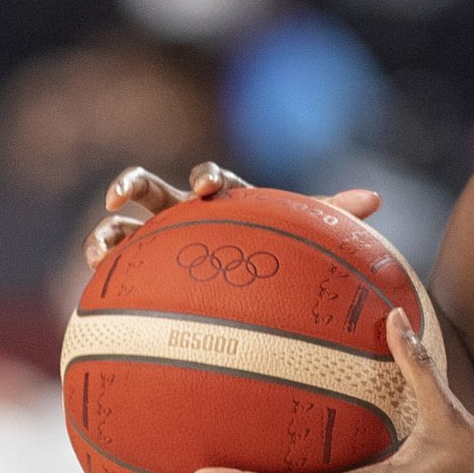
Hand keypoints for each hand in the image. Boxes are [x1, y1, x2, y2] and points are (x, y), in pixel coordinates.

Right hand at [83, 161, 382, 265]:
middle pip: (151, 189)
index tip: (206, 188)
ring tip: (103, 243)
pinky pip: (116, 270)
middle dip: (132, 184)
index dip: (206, 178)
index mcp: (222, 201)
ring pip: (122, 228)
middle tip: (122, 194)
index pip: (212, 179)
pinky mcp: (142, 275)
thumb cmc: (278, 258)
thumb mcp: (303, 236)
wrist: (256, 294)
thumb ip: (334, 215)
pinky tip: (98, 282)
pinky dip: (103, 270)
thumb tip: (375, 199)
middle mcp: (183, 216)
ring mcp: (157, 244)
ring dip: (107, 230)